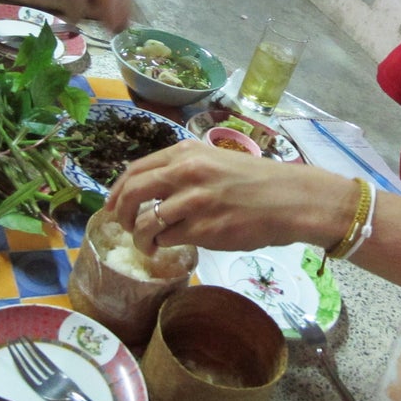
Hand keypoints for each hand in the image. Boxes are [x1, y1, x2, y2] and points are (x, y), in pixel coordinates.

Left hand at [107, 140, 351, 255]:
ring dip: (141, 239)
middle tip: (124, 227)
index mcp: (186, 153)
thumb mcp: (214, 160)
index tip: (111, 207)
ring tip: (149, 245)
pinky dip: (164, 246)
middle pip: (132, 193)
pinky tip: (172, 247)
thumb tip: (147, 189)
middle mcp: (186, 172)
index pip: (136, 170)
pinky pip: (167, 241)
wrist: (289, 199)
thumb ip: (183, 169)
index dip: (117, 191)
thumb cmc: (254, 182)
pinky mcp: (204, 229)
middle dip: (121, 215)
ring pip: (146, 223)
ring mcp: (194, 201)